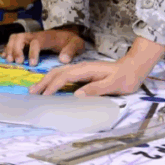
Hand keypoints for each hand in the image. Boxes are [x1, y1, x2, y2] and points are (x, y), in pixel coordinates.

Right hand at [5, 27, 84, 64]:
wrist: (68, 35)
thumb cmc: (71, 41)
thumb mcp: (76, 44)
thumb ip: (71, 51)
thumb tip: (63, 59)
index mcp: (47, 37)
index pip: (36, 42)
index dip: (32, 52)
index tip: (32, 64)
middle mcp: (36, 35)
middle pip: (20, 37)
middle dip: (16, 49)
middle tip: (18, 62)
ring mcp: (30, 38)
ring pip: (14, 38)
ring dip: (10, 49)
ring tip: (10, 60)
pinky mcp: (27, 42)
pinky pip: (13, 42)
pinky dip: (8, 49)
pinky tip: (6, 57)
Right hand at [33, 36, 164, 95]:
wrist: (133, 68)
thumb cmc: (125, 78)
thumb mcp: (113, 85)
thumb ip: (96, 89)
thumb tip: (77, 94)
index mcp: (86, 69)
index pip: (65, 77)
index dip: (53, 86)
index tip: (44, 96)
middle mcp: (81, 67)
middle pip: (57, 72)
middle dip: (43, 82)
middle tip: (31, 93)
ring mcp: (81, 69)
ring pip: (58, 72)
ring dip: (46, 80)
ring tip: (35, 89)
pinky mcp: (83, 72)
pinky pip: (64, 75)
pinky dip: (53, 80)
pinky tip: (49, 86)